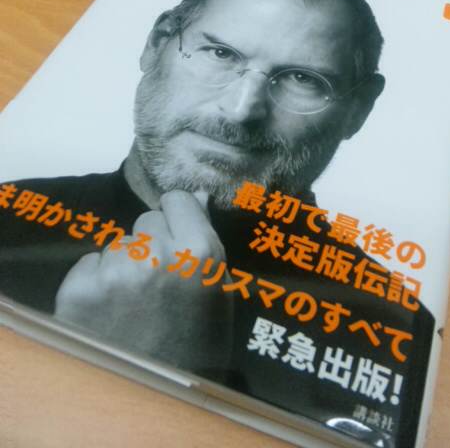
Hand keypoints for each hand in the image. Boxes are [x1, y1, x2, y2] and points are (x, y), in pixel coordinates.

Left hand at [55, 191, 232, 373]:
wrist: (152, 403)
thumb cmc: (195, 345)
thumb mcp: (219, 293)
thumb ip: (207, 241)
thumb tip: (198, 197)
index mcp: (200, 253)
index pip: (177, 200)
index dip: (177, 218)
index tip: (175, 237)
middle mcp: (157, 254)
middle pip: (146, 220)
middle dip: (151, 242)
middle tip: (156, 280)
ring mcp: (116, 270)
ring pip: (118, 243)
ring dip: (124, 264)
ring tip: (132, 302)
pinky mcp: (80, 287)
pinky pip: (90, 263)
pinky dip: (97, 281)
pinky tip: (108, 310)